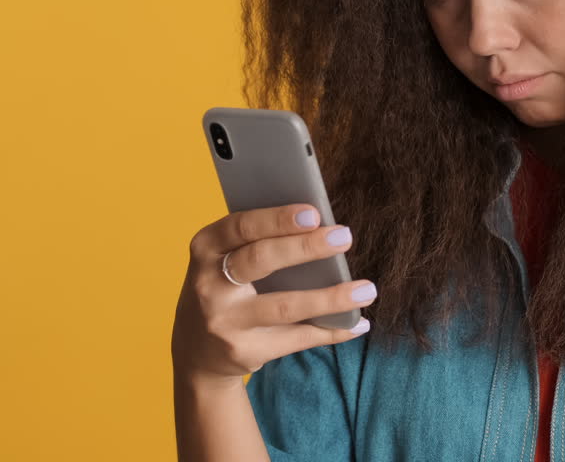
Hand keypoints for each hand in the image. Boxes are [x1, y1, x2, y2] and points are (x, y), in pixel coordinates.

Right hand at [171, 203, 374, 389]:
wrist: (197, 351)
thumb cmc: (226, 286)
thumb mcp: (226, 258)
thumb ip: (260, 240)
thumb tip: (321, 224)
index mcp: (206, 249)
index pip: (241, 227)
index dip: (277, 219)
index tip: (314, 213)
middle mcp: (208, 286)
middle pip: (261, 261)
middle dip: (306, 248)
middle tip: (345, 237)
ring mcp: (224, 323)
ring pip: (284, 307)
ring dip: (331, 298)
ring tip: (366, 289)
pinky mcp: (243, 352)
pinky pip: (296, 339)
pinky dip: (332, 331)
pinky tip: (357, 323)